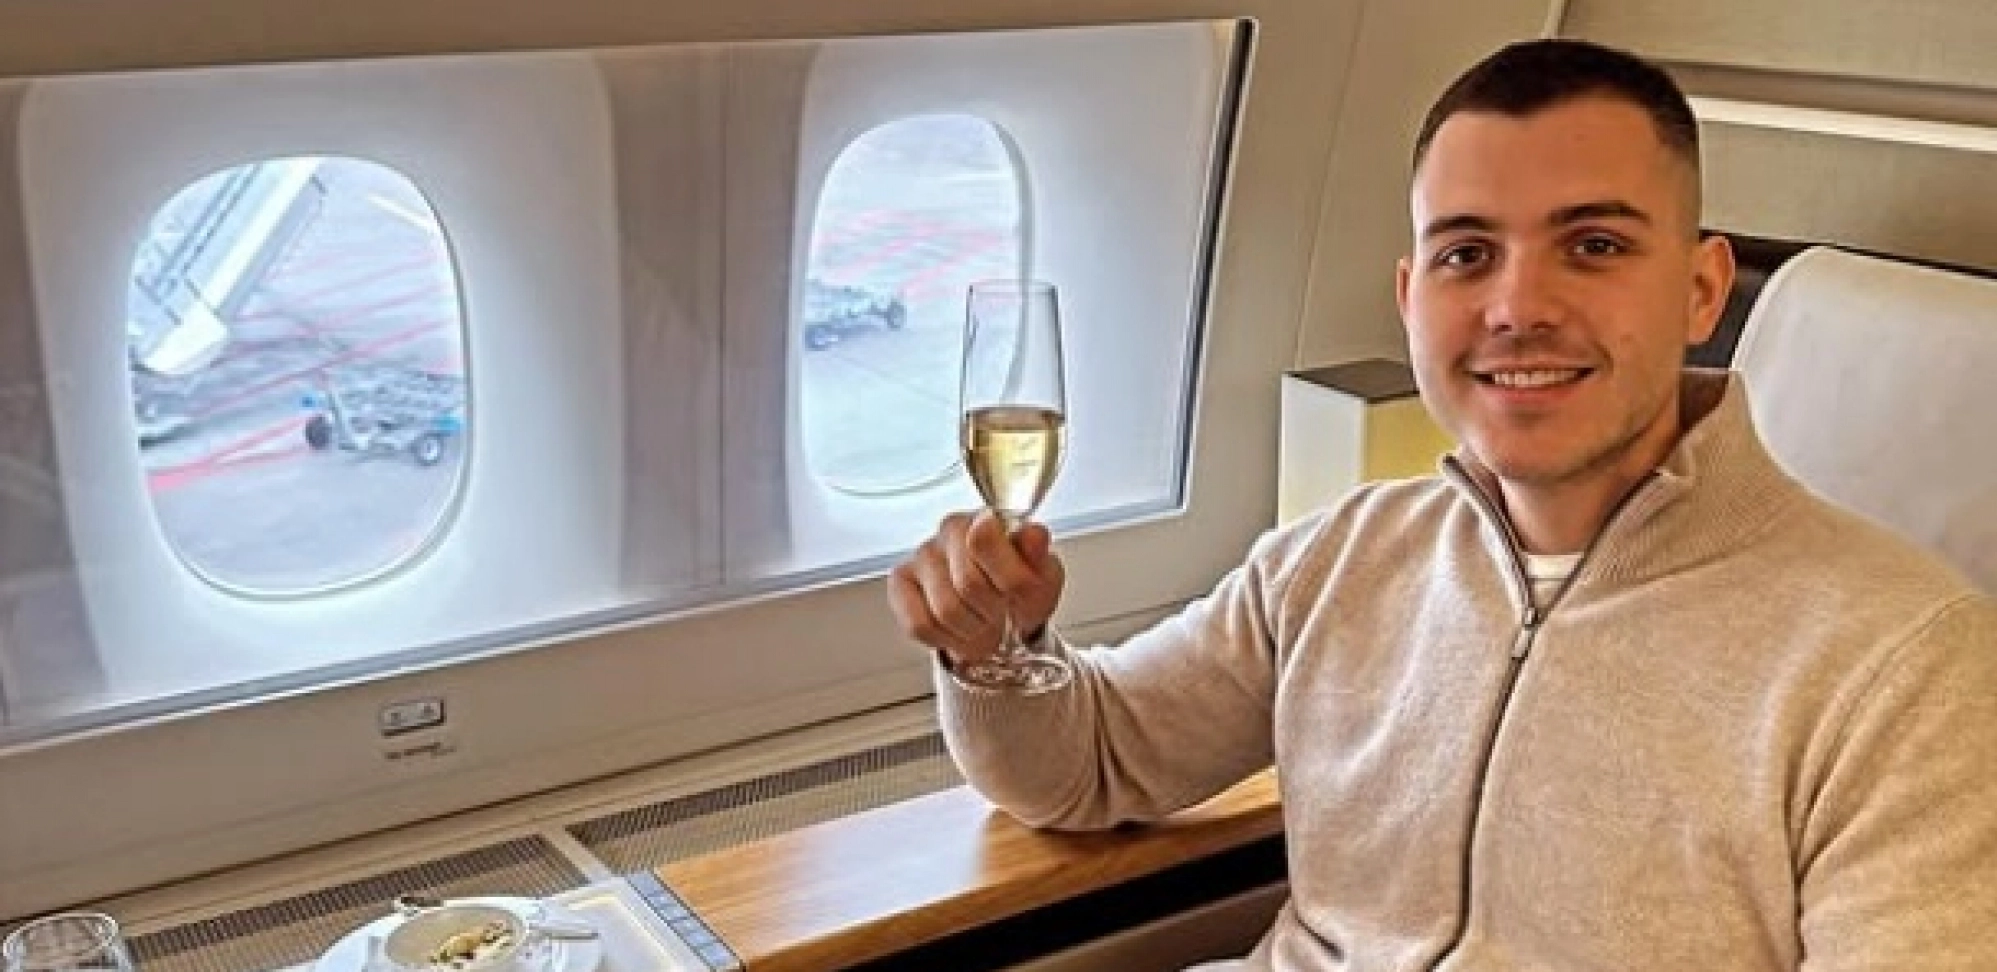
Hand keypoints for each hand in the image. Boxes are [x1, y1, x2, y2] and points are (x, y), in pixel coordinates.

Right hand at [888, 510, 1066, 666]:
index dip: (1006, 578)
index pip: (984, 539)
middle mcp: (950, 529)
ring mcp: (922, 555)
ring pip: (944, 609)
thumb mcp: (1044, 577)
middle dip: (992, 610)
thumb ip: (1039, 556)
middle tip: (1000, 613)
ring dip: (971, 628)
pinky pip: (919, 624)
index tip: (1018, 591)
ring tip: (981, 622)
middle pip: (967, 583)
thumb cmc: (1021, 591)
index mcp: (988, 518)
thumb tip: (1034, 534)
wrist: (1003, 619)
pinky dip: (944, 638)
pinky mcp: (901, 583)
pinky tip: (957, 629)